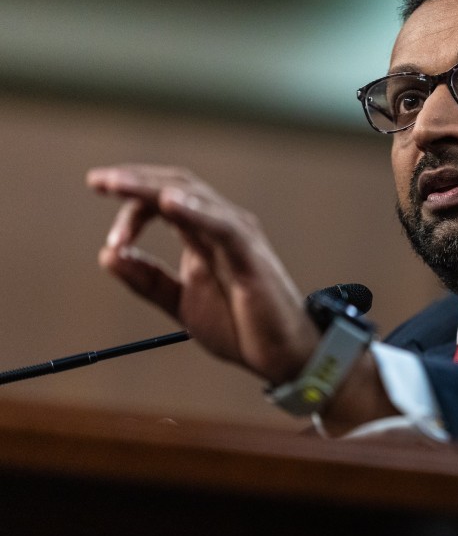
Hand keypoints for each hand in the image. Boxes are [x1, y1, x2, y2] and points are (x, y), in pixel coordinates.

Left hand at [87, 165, 319, 383]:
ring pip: (194, 196)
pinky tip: (171, 203)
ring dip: (152, 189)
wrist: (280, 355)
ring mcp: (238, 236)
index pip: (164, 201)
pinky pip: (222, 225)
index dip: (132, 206)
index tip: (112, 238)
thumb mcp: (180, 302)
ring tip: (119, 185)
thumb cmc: (241, 326)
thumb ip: (147, 280)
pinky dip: (196, 211)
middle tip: (98, 181)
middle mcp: (222, 226)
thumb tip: (107, 255)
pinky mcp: (251, 255)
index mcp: (204, 234)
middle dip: (135, 180)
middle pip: (177, 185)